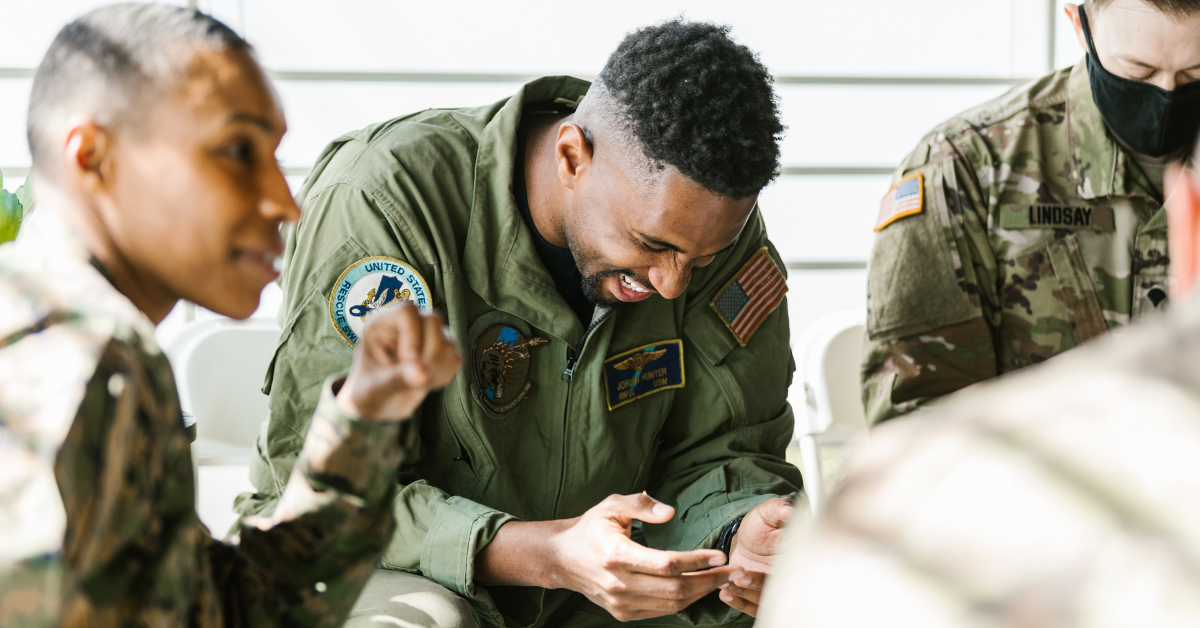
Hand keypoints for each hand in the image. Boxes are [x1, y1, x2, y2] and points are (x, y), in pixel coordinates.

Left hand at [336, 302, 461, 420]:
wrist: (380, 403)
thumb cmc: (369, 391)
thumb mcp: (374, 387)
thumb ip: (395, 379)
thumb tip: (421, 376)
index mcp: (383, 324)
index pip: (407, 312)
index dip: (413, 336)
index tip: (409, 363)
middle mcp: (408, 325)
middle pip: (433, 320)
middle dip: (429, 354)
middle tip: (415, 379)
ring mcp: (428, 335)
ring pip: (448, 342)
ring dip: (436, 369)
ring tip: (415, 384)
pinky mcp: (443, 351)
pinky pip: (456, 359)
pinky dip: (444, 376)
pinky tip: (426, 383)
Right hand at [550, 494, 744, 621]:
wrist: (563, 559)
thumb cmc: (591, 528)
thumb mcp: (612, 505)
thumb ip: (642, 505)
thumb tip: (670, 513)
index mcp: (616, 555)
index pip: (666, 563)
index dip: (697, 561)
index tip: (720, 555)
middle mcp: (619, 584)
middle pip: (675, 588)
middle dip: (710, 580)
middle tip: (733, 571)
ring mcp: (621, 603)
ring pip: (671, 604)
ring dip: (701, 592)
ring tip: (721, 579)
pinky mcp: (623, 613)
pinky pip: (662, 611)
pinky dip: (684, 601)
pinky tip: (698, 588)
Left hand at [718, 496, 793, 616]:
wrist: (748, 541)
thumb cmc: (761, 526)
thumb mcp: (768, 513)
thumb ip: (779, 509)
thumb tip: (789, 508)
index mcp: (798, 556)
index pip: (796, 568)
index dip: (778, 571)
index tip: (751, 571)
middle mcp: (791, 576)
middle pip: (780, 589)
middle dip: (757, 585)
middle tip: (739, 577)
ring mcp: (777, 591)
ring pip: (766, 600)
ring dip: (745, 593)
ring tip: (726, 583)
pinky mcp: (763, 600)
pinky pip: (754, 608)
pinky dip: (740, 603)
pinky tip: (725, 594)